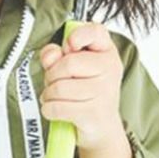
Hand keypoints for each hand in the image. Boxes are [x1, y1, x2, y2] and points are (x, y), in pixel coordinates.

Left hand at [38, 22, 124, 150]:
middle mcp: (110, 69)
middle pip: (68, 64)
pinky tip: (55, 109)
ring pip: (59, 88)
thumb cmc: (83, 92)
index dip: (77, 35)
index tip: (69, 46)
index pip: (95, 31)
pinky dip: (49, 110)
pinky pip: (57, 107)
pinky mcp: (93, 113)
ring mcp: (104, 92)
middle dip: (52, 75)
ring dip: (48, 94)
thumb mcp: (70, 68)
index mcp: (106, 51)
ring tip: (54, 97)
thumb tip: (51, 55)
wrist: (101, 126)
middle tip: (54, 82)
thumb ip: (56, 55)